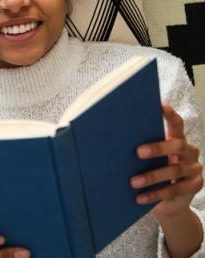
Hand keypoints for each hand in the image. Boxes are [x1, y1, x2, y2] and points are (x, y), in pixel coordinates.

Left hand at [130, 102, 202, 216]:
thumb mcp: (149, 159)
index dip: (170, 114)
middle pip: (176, 146)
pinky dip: (155, 194)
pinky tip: (139, 198)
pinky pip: (174, 190)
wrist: (169, 202)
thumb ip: (141, 147)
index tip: (159, 105)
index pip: (177, 123)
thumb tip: (112, 138)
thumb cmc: (153, 172)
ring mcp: (194, 169)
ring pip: (174, 171)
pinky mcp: (194, 186)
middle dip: (157, 148)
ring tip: (133, 182)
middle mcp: (189, 151)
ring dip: (151, 176)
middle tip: (137, 152)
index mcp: (177, 139)